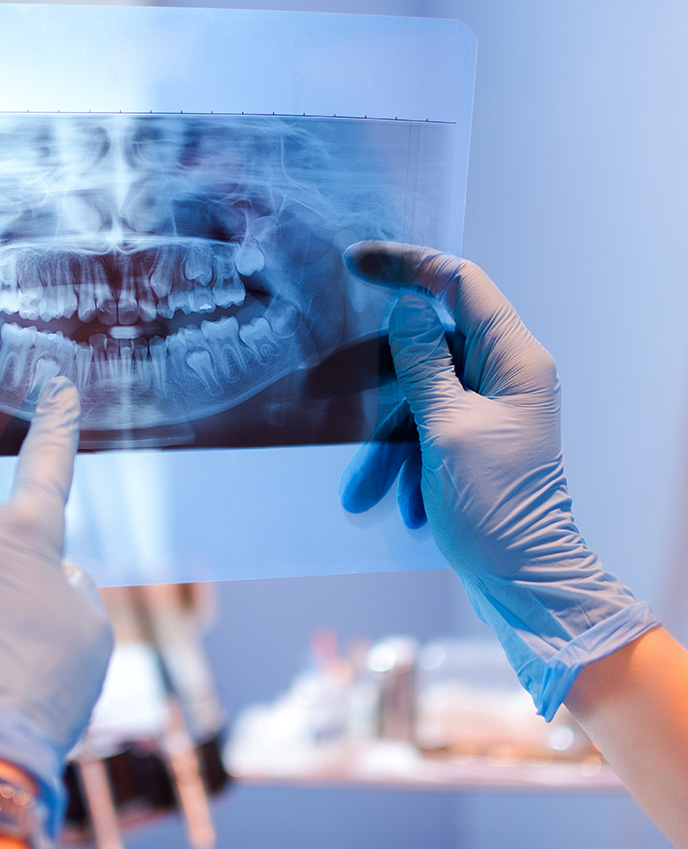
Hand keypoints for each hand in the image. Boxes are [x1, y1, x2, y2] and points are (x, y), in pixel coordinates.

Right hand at [339, 241, 657, 717]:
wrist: (525, 586)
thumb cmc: (496, 509)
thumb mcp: (447, 430)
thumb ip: (423, 363)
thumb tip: (407, 307)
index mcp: (515, 360)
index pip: (461, 284)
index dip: (408, 265)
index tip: (356, 262)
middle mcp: (506, 375)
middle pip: (428, 346)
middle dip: (377, 380)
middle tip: (323, 388)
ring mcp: (490, 409)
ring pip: (419, 396)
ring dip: (386, 441)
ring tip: (361, 492)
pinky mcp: (474, 440)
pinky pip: (425, 429)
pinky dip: (403, 461)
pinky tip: (391, 503)